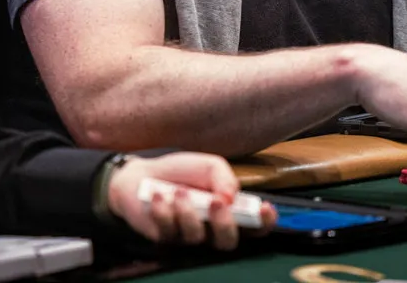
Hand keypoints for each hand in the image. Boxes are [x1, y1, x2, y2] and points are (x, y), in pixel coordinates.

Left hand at [107, 153, 275, 249]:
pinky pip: (168, 231)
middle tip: (216, 203)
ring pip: (196, 237)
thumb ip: (225, 177)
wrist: (141, 174)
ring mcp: (188, 235)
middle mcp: (211, 227)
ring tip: (178, 192)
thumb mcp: (209, 165)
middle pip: (228, 242)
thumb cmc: (181, 172)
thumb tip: (231, 197)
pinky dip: (164, 210)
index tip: (265, 209)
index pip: (254, 225)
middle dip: (225, 224)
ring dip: (188, 212)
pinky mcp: (164, 238)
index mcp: (228, 210)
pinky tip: (158, 195)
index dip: (264, 222)